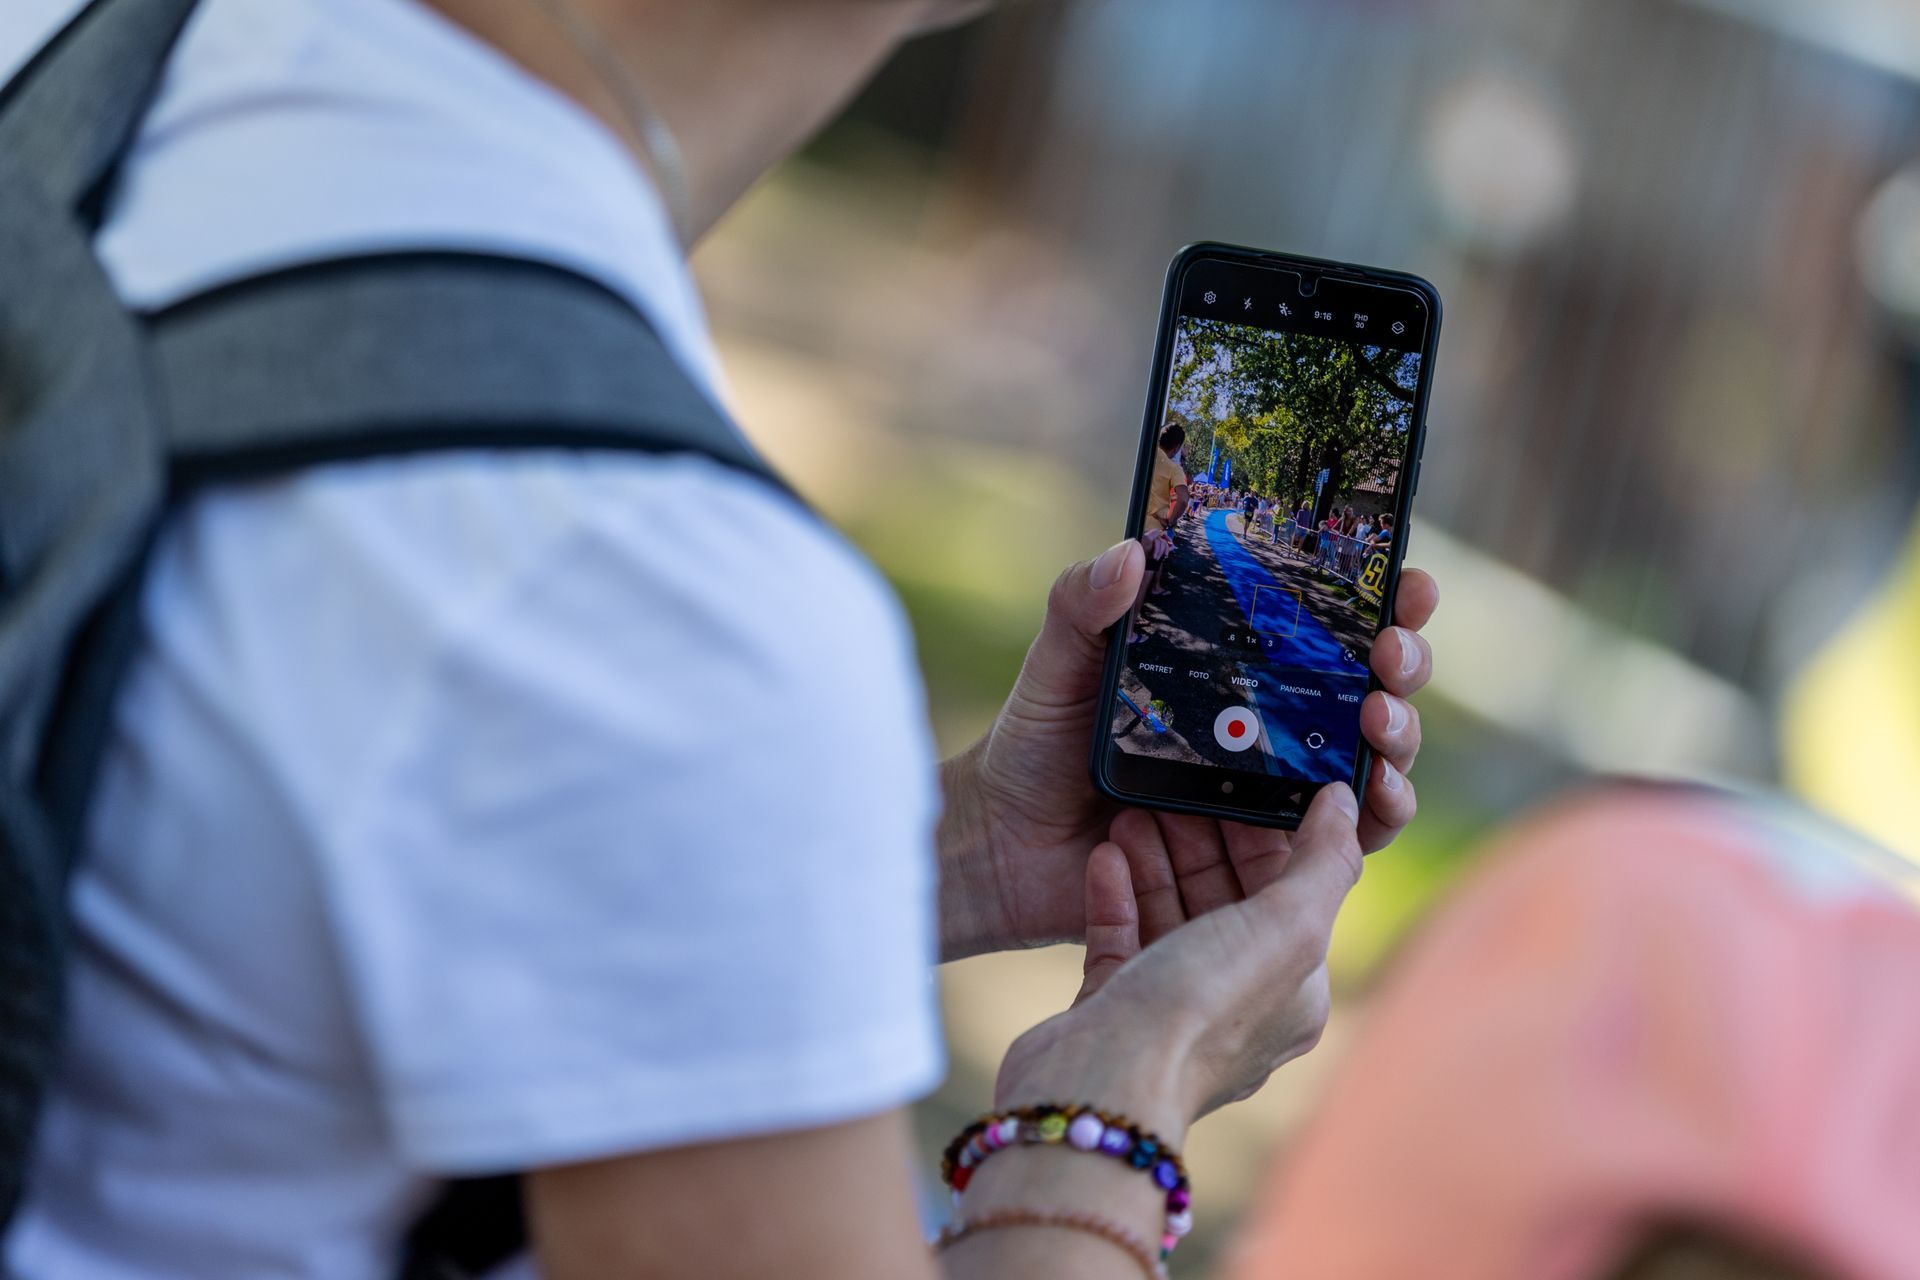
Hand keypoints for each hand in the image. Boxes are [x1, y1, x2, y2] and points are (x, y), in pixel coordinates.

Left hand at [938, 541, 1437, 959]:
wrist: (1005, 842)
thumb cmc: (1036, 743)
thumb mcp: (1059, 662)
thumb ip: (1084, 604)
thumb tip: (1133, 549)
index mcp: (1236, 665)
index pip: (1328, 624)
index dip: (1382, 599)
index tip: (1405, 579)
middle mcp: (1270, 722)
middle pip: (1372, 687)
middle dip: (1403, 663)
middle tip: (1391, 652)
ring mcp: (1276, 790)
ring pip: (1375, 761)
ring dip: (1399, 737)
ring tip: (1379, 716)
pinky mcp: (1269, 855)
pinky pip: (1345, 840)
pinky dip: (1375, 814)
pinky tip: (1374, 792)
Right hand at [991, 784, 1366, 1136]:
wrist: (1100, 1084)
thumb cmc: (1203, 1008)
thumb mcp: (1285, 927)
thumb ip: (1324, 861)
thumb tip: (1346, 801)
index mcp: (1295, 993)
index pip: (1292, 897)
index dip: (1268, 835)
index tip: (1242, 781)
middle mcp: (1238, 1004)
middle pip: (1226, 901)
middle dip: (1203, 841)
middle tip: (1179, 783)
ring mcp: (1172, 1008)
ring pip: (1169, 914)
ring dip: (1155, 859)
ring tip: (1133, 808)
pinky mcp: (1112, 1008)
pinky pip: (1120, 938)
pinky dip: (1115, 894)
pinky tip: (1103, 853)